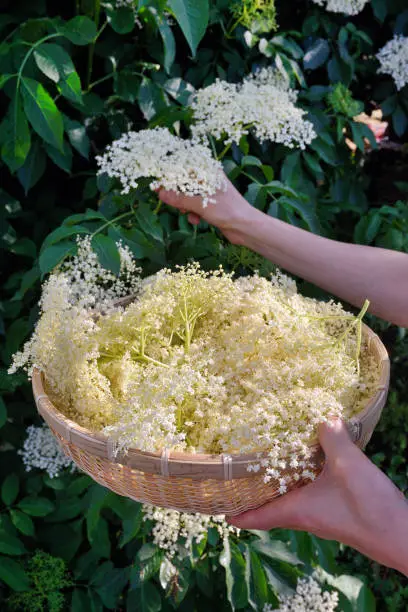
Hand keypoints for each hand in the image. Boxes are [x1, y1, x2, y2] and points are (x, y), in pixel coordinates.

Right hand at [157, 176, 255, 244]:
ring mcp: (211, 193)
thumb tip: (161, 194)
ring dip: (185, 206)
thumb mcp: (200, 204)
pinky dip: (194, 213)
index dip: (172, 175)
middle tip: (169, 201)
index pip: (186, 168)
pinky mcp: (211, 206)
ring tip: (187, 213)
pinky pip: (196, 206)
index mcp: (210, 172)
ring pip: (189, 196)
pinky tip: (196, 221)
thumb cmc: (227, 210)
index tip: (159, 183)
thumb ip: (180, 199)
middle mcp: (210, 180)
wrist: (245, 227)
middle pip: (186, 183)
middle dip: (178, 195)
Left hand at [228, 419, 407, 575]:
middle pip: (268, 507)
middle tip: (236, 469)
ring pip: (289, 499)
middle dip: (252, 491)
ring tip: (265, 459)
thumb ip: (332, 438)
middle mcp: (304, 516)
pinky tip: (307, 462)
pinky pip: (308, 495)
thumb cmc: (370, 508)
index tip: (215, 506)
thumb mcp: (348, 466)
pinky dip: (299, 480)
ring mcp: (320, 516)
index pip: (255, 518)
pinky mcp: (336, 511)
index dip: (233, 513)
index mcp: (296, 511)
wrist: (402, 536)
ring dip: (276, 484)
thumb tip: (321, 415)